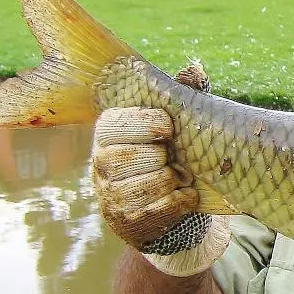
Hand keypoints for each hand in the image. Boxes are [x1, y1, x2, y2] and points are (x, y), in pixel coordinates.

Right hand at [91, 106, 198, 249]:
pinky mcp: (127, 222)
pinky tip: (184, 195)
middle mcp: (100, 165)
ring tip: (178, 177)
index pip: (117, 124)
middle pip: (133, 156)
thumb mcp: (178, 122)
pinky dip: (181, 201)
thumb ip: (184, 95)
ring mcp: (111, 197)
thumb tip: (193, 70)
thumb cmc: (172, 154)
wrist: (171, 206)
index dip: (149, 124)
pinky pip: (160, 209)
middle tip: (171, 159)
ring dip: (173, 181)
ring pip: (150, 184)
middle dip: (163, 158)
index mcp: (107, 133)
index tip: (168, 128)